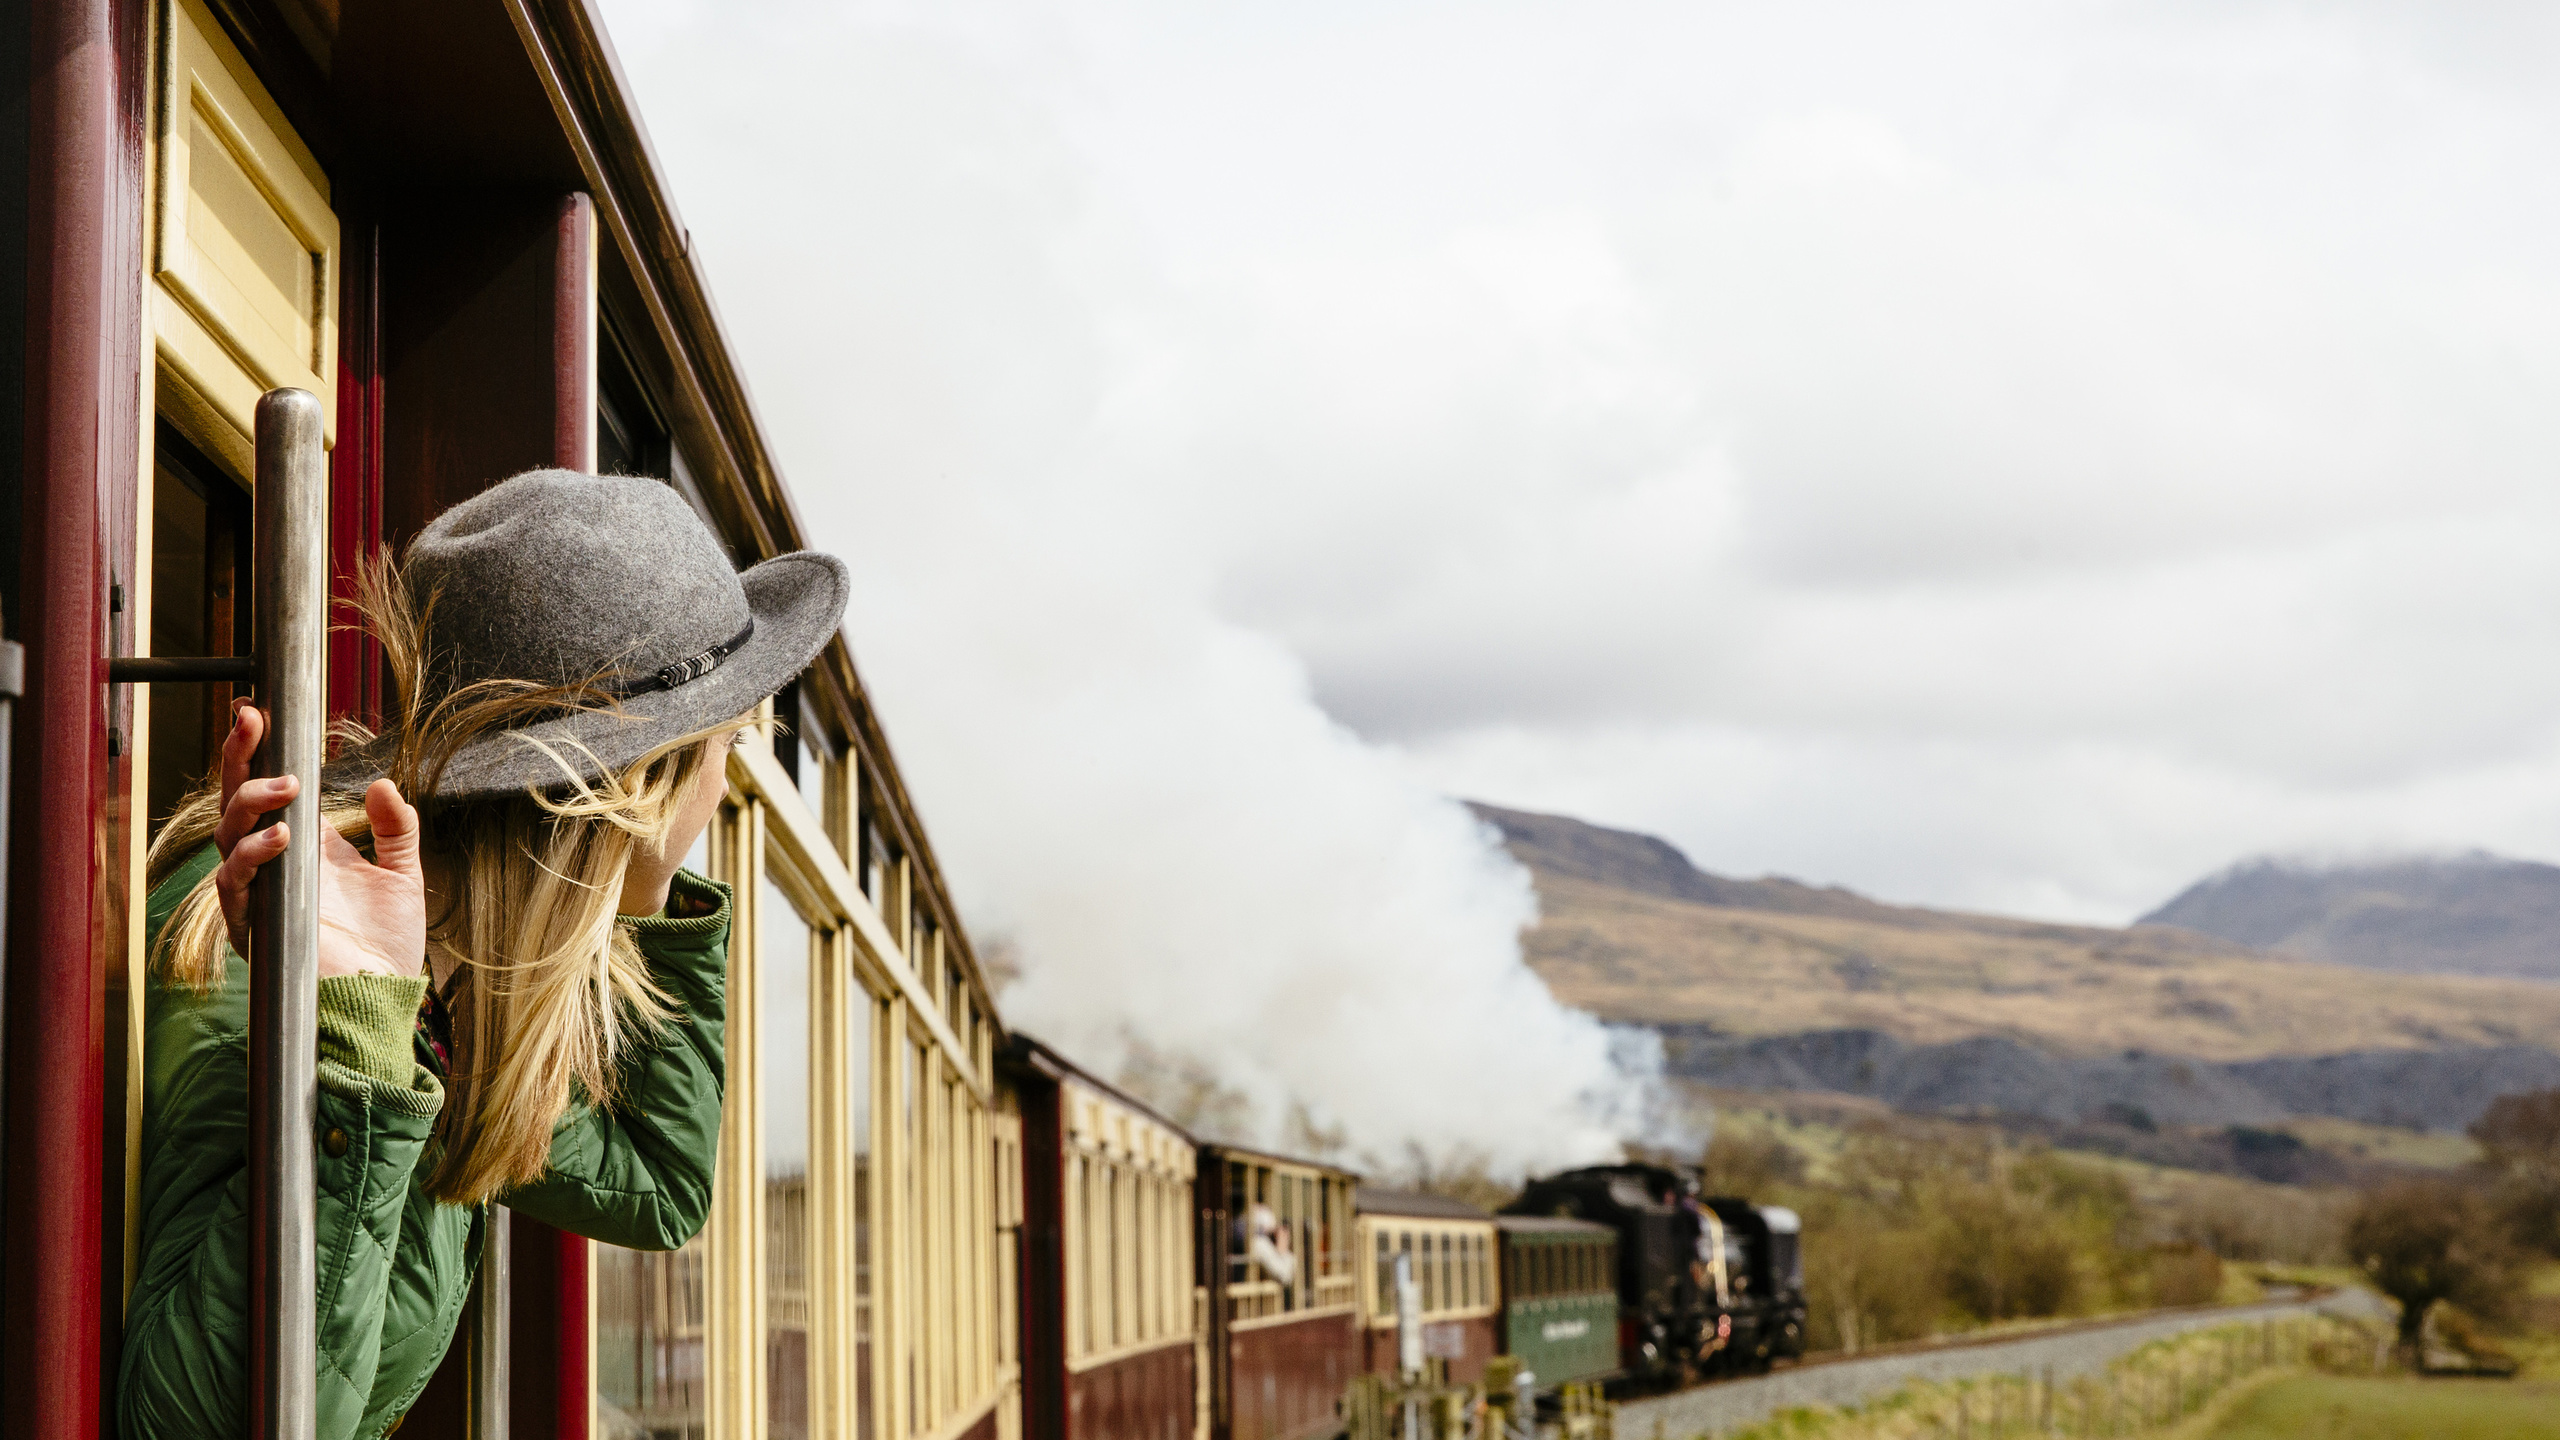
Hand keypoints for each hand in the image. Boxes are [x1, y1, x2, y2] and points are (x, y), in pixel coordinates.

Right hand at [213, 701, 427, 978]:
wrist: (383, 996)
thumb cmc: (386, 943)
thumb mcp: (403, 873)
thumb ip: (397, 829)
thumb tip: (383, 784)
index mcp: (303, 848)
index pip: (268, 791)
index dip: (258, 753)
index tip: (261, 713)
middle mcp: (273, 866)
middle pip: (236, 803)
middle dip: (240, 760)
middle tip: (252, 722)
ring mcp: (259, 895)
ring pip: (228, 838)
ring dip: (251, 806)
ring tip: (287, 788)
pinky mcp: (254, 926)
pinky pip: (237, 884)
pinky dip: (254, 857)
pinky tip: (279, 839)